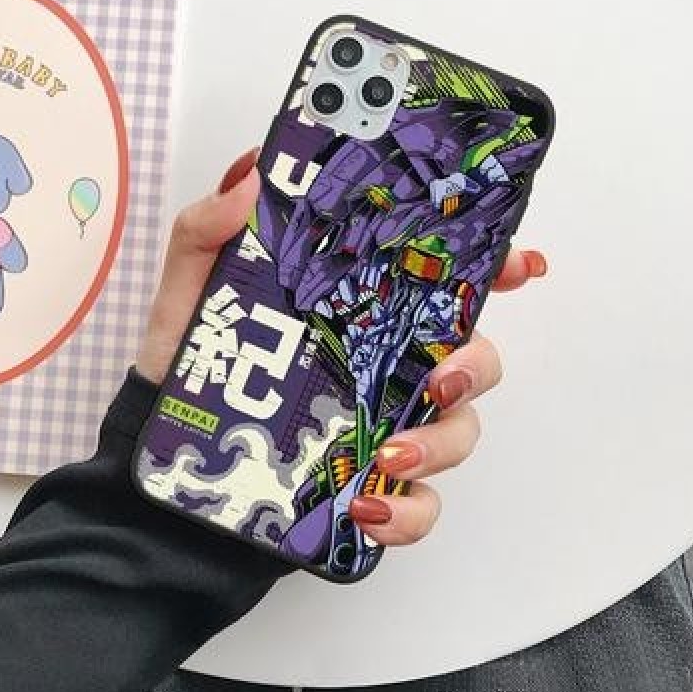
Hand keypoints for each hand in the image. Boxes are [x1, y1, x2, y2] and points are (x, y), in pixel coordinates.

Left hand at [136, 149, 547, 546]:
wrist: (174, 461)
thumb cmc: (193, 368)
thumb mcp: (191, 292)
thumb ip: (208, 230)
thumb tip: (252, 178)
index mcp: (361, 312)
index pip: (441, 284)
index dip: (493, 269)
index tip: (519, 266)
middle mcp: (386, 367)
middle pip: (471, 358)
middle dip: (474, 366)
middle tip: (438, 378)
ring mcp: (385, 427)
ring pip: (458, 432)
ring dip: (440, 444)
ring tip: (386, 456)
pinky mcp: (372, 487)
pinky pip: (419, 507)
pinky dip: (409, 514)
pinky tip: (369, 508)